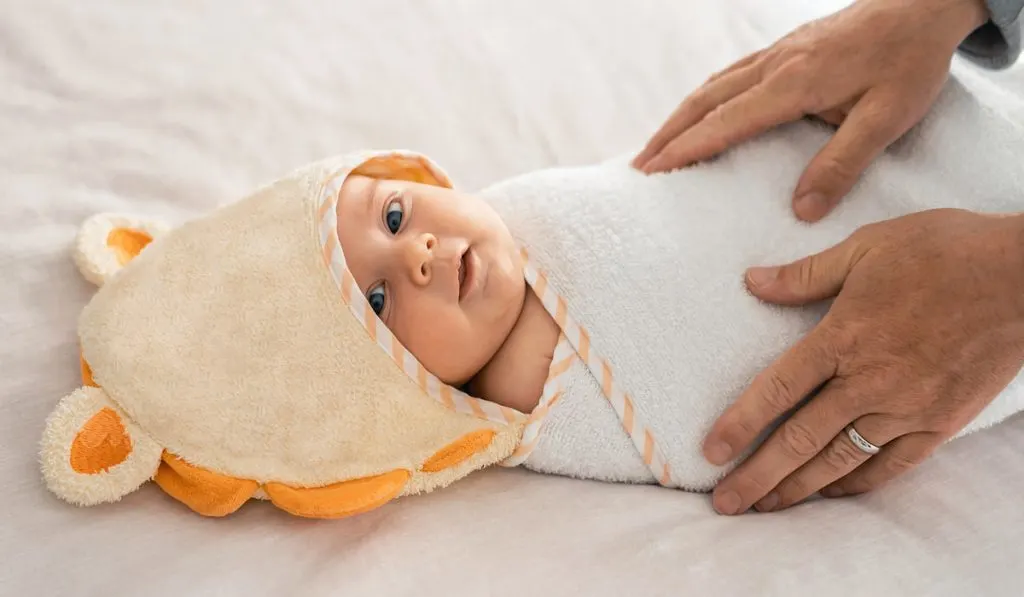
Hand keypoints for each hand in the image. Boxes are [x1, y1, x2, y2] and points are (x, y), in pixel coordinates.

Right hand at [632, 0, 988, 221]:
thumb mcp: (888, 118)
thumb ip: (842, 164)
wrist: (922, 4)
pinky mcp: (784, 48)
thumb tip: (803, 210)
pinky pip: (729, 74)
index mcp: (794, 84)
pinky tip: (699, 112)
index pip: (725, 121)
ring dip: (679, 116)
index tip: (654, 170)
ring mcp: (776, 53)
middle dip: (667, 135)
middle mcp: (774, 65)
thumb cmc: (909, 60)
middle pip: (704, 101)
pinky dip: (703, 98)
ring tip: (657, 145)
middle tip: (639, 167)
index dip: (686, 147)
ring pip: (712, 85)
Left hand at [703, 209, 1023, 514]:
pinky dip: (857, 484)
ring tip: (766, 507)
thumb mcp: (867, 246)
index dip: (740, 424)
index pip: (777, 390)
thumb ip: (805, 275)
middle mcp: (868, 382)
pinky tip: (831, 494)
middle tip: (725, 503)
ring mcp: (906, 408)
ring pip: (840, 460)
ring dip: (798, 488)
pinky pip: (890, 466)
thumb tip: (752, 282)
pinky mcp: (940, 423)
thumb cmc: (945, 252)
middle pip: (800, 440)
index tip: (711, 452)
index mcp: (842, 338)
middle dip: (758, 476)